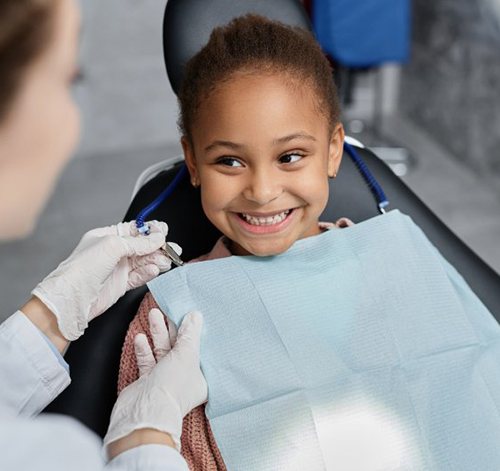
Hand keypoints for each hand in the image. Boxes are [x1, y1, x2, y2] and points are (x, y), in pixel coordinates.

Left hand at [30, 221, 180, 340]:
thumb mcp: (113, 245)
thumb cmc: (82, 268)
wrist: (73, 298)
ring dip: (156, 260)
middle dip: (158, 246)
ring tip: (166, 260)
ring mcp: (117, 268)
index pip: (133, 230)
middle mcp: (112, 252)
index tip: (163, 231)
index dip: (150, 231)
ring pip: (143, 261)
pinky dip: (149, 273)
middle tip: (171, 248)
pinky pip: (140, 276)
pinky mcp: (121, 284)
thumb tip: (157, 238)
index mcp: (106, 237)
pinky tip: (155, 270)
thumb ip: (139, 242)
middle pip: (141, 246)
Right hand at [104, 309, 207, 453]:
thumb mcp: (186, 354)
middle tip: (169, 308)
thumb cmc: (172, 385)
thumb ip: (190, 334)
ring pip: (163, 351)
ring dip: (158, 333)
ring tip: (154, 313)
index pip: (200, 349)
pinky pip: (148, 360)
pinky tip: (140, 336)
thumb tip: (195, 316)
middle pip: (180, 348)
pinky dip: (144, 348)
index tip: (192, 314)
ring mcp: (165, 380)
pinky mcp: (148, 381)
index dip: (196, 332)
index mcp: (201, 377)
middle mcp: (184, 378)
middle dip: (174, 328)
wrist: (143, 412)